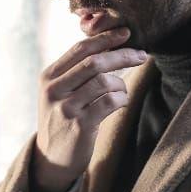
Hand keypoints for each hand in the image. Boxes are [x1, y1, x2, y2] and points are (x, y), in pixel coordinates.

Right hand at [32, 28, 146, 191]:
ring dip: (121, 84)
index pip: (80, 49)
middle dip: (122, 55)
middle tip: (141, 55)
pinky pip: (110, 102)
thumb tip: (109, 46)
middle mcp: (54, 90)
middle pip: (94, 62)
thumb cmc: (62, 120)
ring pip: (104, 82)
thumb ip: (75, 72)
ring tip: (121, 92)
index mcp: (49, 77)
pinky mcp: (79, 125)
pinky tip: (120, 103)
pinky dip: (121, 99)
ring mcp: (65, 108)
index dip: (105, 38)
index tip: (126, 33)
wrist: (51, 159)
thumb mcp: (59, 93)